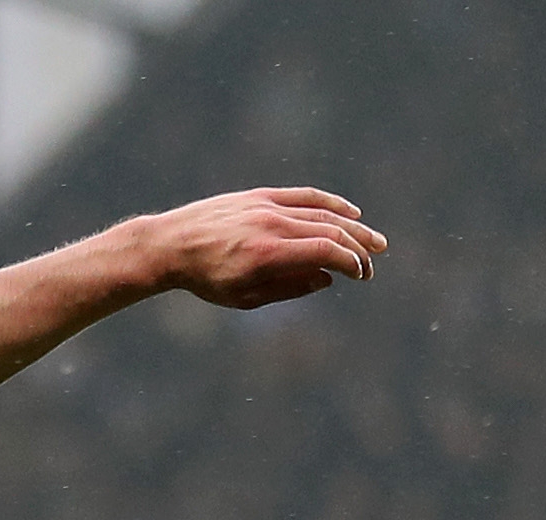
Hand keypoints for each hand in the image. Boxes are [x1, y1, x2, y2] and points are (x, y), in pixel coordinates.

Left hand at [133, 186, 386, 308]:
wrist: (171, 244)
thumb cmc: (206, 279)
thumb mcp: (245, 297)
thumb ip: (289, 288)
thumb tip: (327, 278)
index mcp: (269, 253)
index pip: (326, 251)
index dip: (350, 262)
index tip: (361, 275)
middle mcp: (272, 225)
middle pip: (330, 231)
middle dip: (357, 249)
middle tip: (372, 265)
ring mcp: (267, 206)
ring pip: (322, 213)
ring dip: (352, 227)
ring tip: (374, 241)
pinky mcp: (261, 196)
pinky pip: (304, 196)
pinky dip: (330, 203)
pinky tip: (349, 213)